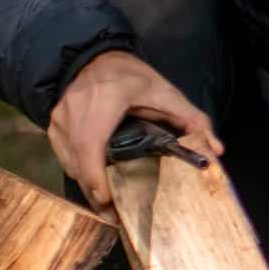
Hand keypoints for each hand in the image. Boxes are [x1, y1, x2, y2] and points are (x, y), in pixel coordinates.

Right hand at [48, 50, 220, 206]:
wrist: (90, 55)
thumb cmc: (127, 73)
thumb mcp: (163, 91)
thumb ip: (191, 118)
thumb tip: (216, 149)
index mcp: (104, 102)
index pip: (91, 146)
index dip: (95, 177)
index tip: (106, 200)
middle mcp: (75, 112)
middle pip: (79, 163)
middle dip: (94, 191)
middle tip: (113, 214)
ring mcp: (59, 120)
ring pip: (69, 163)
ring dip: (86, 183)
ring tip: (106, 202)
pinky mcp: (52, 125)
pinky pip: (63, 156)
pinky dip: (77, 170)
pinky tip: (93, 181)